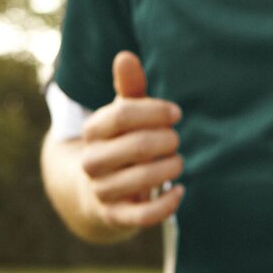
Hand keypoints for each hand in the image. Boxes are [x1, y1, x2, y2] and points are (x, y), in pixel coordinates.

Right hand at [78, 51, 183, 230]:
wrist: (95, 189)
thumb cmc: (119, 141)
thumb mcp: (123, 113)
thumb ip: (128, 87)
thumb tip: (126, 56)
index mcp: (92, 131)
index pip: (122, 115)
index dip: (155, 111)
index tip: (175, 113)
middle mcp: (92, 161)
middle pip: (137, 146)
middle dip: (166, 140)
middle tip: (176, 139)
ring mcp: (101, 191)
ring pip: (142, 179)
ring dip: (169, 168)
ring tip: (177, 162)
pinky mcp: (115, 216)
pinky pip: (143, 216)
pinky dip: (167, 204)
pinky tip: (180, 191)